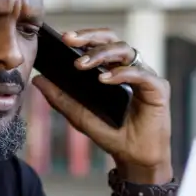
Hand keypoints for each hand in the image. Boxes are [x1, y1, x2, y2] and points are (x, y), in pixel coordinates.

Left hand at [32, 28, 171, 182]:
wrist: (134, 159)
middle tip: (70, 40)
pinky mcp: (158, 88)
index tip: (63, 38)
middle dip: (90, 36)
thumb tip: (37, 79)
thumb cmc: (112, 134)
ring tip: (82, 64)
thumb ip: (60, 98)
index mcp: (114, 69)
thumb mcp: (79, 116)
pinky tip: (105, 79)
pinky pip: (141, 73)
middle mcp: (130, 68)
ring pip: (126, 50)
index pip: (99, 43)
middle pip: (113, 39)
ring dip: (101, 53)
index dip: (83, 37)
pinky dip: (121, 73)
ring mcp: (145, 76)